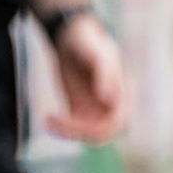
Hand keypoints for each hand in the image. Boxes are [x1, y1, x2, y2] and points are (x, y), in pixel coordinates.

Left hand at [44, 13, 125, 143]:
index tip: (69, 118)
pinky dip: (63, 129)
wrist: (70, 37)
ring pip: (90, 135)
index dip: (96, 126)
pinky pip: (77, 129)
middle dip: (79, 132)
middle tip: (54, 122)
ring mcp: (99, 108)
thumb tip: (109, 98)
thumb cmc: (85, 40)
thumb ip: (105, 72)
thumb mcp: (94, 51)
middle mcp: (114, 103)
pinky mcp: (83, 110)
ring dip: (69, 133)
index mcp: (124, 90)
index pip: (117, 120)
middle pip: (104, 133)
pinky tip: (48, 119)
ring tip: (48, 121)